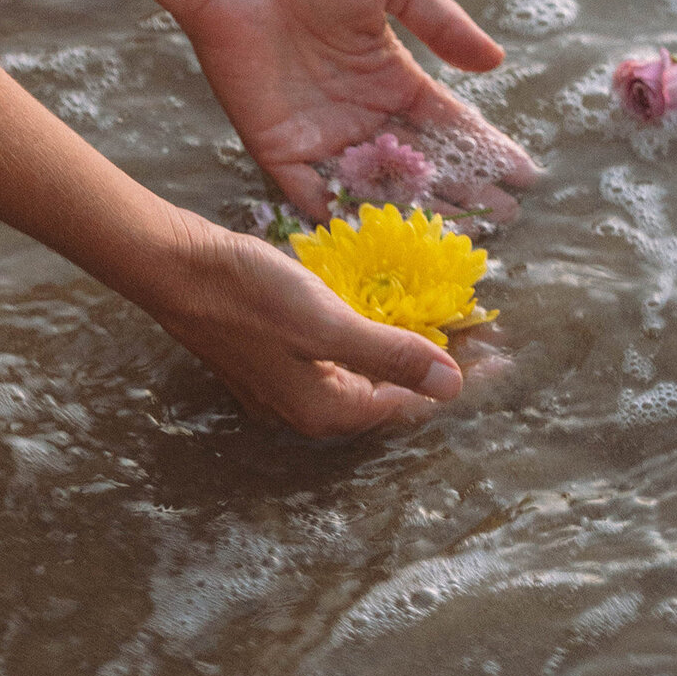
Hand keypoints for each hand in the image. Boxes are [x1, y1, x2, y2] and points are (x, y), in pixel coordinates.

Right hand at [150, 208, 463, 437]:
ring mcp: (290, 385)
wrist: (174, 266)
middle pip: (392, 393)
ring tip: (449, 322)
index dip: (460, 377)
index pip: (412, 404)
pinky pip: (343, 357)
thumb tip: (451, 387)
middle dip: (440, 366)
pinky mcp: (278, 357)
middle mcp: (310, 408)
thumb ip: (389, 353)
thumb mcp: (325, 323)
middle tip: (483, 334)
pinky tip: (388, 315)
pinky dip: (375, 338)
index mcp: (328, 409)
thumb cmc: (247, 294)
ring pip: (368, 373)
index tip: (502, 354)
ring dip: (409, 349)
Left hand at [174, 0, 538, 217]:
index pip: (447, 123)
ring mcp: (320, 134)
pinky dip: (340, 216)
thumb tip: (495, 61)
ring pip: (375, 185)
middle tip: (502, 219)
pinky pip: (311, 193)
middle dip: (462, 190)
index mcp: (389, 75)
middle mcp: (360, 112)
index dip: (484, 149)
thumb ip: (442, 25)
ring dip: (414, 211)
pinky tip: (379, 239)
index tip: (522, 175)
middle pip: (420, 163)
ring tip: (457, 234)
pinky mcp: (277, 148)